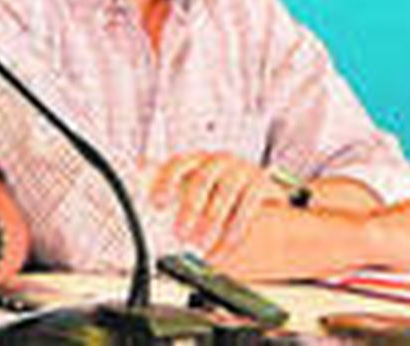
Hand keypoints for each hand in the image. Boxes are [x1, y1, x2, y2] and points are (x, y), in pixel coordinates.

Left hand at [148, 152, 285, 259]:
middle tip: (180, 234)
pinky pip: (246, 208)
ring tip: (200, 246)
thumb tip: (144, 191)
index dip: (166, 182)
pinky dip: (233, 232)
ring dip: (211, 224)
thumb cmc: (222, 194)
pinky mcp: (261, 184)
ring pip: (225, 195)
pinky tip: (222, 250)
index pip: (178, 163)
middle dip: (189, 210)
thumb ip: (174, 190)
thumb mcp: (198, 191)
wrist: (265, 195)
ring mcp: (242, 169)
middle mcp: (219, 160)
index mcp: (198, 160)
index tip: (158, 204)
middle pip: (201, 180)